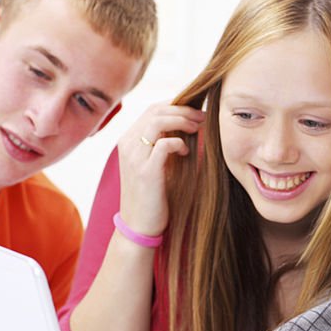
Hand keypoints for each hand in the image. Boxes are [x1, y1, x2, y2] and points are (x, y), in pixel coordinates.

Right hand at [116, 103, 205, 236]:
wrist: (139, 225)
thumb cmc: (153, 195)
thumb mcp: (156, 164)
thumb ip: (164, 144)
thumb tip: (189, 126)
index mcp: (129, 140)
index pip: (152, 109)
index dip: (176, 105)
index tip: (196, 111)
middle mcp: (128, 144)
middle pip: (155, 111)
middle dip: (183, 110)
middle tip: (203, 116)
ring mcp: (134, 157)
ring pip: (157, 121)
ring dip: (182, 120)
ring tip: (198, 128)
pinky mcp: (145, 171)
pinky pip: (163, 144)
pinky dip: (178, 143)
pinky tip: (186, 152)